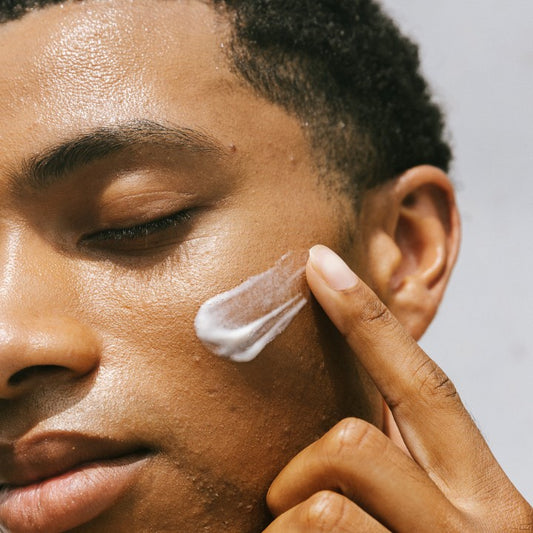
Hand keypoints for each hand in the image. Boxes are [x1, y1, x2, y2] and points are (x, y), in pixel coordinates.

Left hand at [264, 245, 531, 531]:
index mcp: (483, 493)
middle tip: (285, 497)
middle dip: (302, 465)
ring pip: (323, 505)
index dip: (367, 319)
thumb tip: (346, 410)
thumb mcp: (430, 512)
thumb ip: (401, 462)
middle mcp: (474, 524)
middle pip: (354, 443)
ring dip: (287, 521)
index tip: (320, 263)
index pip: (424, 385)